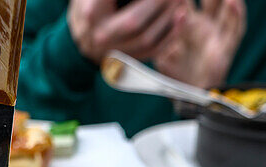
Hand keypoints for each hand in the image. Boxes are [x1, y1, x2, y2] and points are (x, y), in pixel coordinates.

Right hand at [68, 0, 183, 64]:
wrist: (84, 37)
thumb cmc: (92, 5)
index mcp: (92, 14)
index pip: (129, 12)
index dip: (148, 0)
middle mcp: (102, 37)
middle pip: (134, 23)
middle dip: (158, 5)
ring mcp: (116, 52)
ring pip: (147, 39)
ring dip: (168, 18)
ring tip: (180, 0)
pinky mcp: (130, 61)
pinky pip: (153, 51)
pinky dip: (171, 34)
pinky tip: (181, 18)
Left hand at [154, 0, 245, 88]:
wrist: (187, 96)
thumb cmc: (174, 73)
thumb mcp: (165, 51)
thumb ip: (172, 33)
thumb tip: (179, 12)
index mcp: (190, 24)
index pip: (189, 2)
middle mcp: (206, 26)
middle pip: (213, 1)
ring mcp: (218, 36)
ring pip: (227, 11)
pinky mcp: (226, 49)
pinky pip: (234, 32)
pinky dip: (235, 17)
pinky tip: (234, 4)